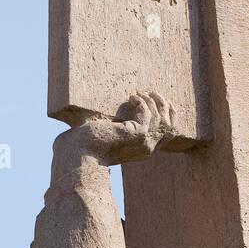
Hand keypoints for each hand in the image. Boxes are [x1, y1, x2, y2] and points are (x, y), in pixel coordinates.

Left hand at [56, 92, 177, 169]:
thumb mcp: (110, 136)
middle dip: (164, 105)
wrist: (78, 155)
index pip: (169, 132)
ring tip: (138, 93)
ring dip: (151, 101)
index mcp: (143, 150)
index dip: (169, 113)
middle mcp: (148, 148)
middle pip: (170, 125)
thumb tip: (126, 112)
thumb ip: (122, 128)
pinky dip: (141, 102)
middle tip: (151, 92)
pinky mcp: (137, 135)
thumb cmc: (87, 145)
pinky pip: (147, 113)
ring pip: (160, 117)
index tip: (158, 99)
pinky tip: (130, 97)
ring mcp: (144, 143)